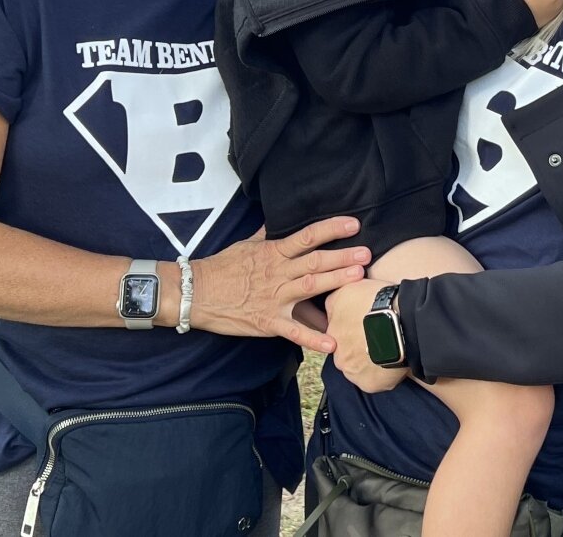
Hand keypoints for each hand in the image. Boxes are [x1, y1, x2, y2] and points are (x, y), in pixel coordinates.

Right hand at [191, 216, 368, 353]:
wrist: (196, 292)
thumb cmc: (221, 267)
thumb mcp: (246, 245)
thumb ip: (267, 235)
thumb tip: (277, 220)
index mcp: (274, 253)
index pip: (307, 236)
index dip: (331, 229)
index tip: (353, 224)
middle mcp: (278, 273)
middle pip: (314, 261)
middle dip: (342, 257)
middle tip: (366, 254)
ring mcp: (273, 298)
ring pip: (309, 288)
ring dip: (334, 282)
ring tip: (357, 279)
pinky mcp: (267, 321)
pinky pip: (293, 331)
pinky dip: (312, 338)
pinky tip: (331, 343)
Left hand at [325, 278, 410, 392]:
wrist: (403, 321)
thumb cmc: (380, 302)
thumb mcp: (350, 288)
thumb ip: (337, 299)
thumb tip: (333, 304)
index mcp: (332, 329)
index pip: (338, 331)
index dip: (353, 327)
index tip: (367, 324)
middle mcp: (336, 352)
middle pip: (346, 352)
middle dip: (358, 347)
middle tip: (379, 336)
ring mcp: (351, 370)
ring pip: (359, 367)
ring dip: (369, 361)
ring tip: (389, 347)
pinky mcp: (368, 383)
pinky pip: (374, 381)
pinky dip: (382, 375)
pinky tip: (394, 360)